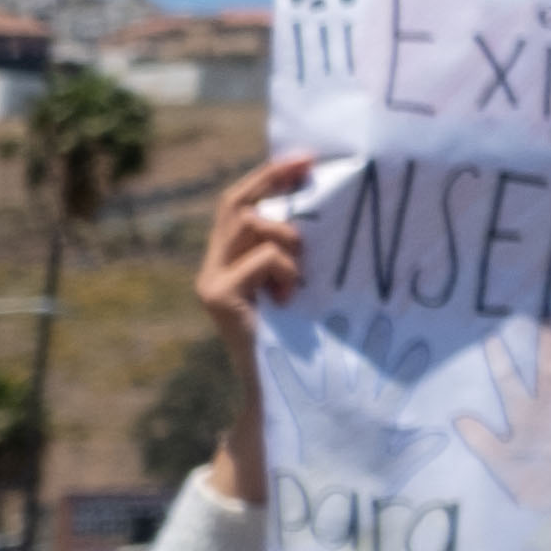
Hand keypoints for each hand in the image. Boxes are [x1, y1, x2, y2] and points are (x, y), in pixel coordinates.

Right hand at [194, 153, 313, 505]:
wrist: (285, 392)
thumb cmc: (309, 337)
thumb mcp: (308, 282)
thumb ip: (305, 250)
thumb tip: (339, 200)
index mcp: (233, 260)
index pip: (240, 201)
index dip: (269, 174)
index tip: (309, 157)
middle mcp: (213, 268)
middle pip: (236, 203)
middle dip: (274, 180)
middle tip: (313, 169)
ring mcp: (210, 283)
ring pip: (253, 224)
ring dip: (291, 237)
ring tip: (304, 273)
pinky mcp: (217, 299)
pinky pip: (261, 258)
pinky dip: (287, 267)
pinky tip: (295, 295)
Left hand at [450, 325, 550, 515]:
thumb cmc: (527, 483)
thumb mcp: (500, 463)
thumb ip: (482, 440)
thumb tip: (457, 416)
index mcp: (522, 415)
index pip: (508, 382)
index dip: (500, 361)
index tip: (491, 337)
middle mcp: (549, 407)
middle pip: (547, 370)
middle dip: (546, 345)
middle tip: (546, 316)